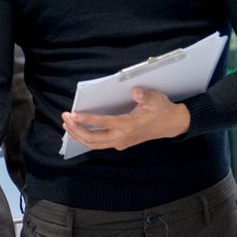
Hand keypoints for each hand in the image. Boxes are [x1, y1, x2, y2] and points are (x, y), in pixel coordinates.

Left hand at [62, 86, 188, 151]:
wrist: (172, 124)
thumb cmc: (161, 109)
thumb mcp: (155, 98)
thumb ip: (143, 95)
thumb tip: (135, 91)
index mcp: (128, 125)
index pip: (103, 123)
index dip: (86, 120)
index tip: (72, 114)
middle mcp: (122, 136)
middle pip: (93, 138)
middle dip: (76, 129)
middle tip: (64, 118)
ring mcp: (120, 142)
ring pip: (94, 144)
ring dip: (78, 135)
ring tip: (66, 125)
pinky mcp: (120, 143)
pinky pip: (99, 144)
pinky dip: (86, 140)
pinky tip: (76, 133)